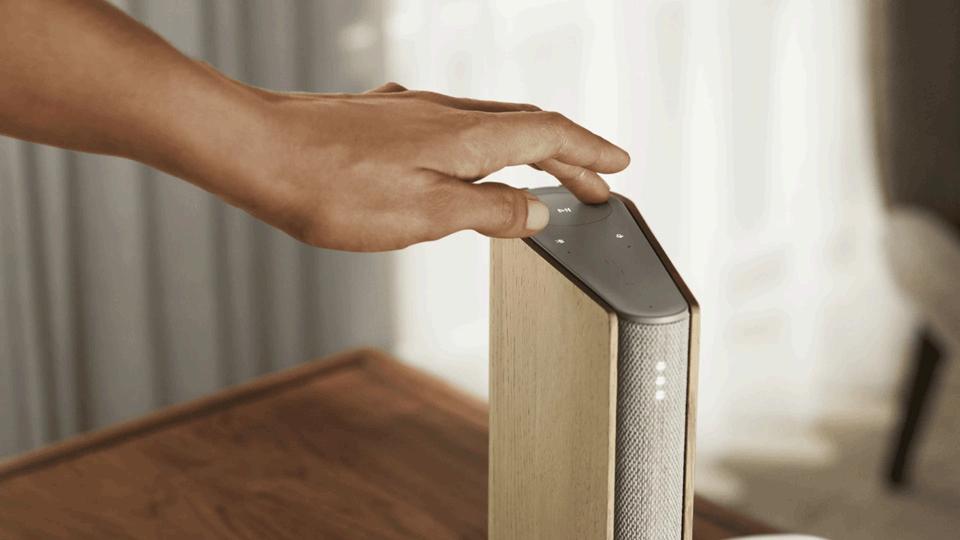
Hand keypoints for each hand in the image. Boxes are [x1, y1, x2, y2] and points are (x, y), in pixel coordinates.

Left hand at [204, 81, 629, 250]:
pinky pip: (455, 129)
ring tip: (543, 180)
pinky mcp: (386, 120)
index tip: (619, 167)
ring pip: (490, 126)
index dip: (589, 152)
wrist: (257, 152)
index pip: (549, 136)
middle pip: (526, 127)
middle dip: (567, 156)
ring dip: (527, 152)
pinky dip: (484, 149)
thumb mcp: (425, 215)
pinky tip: (468, 168)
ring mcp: (413, 112)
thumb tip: (537, 213)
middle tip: (594, 184)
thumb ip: (488, 213)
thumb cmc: (332, 188)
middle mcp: (445, 114)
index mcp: (465, 137)